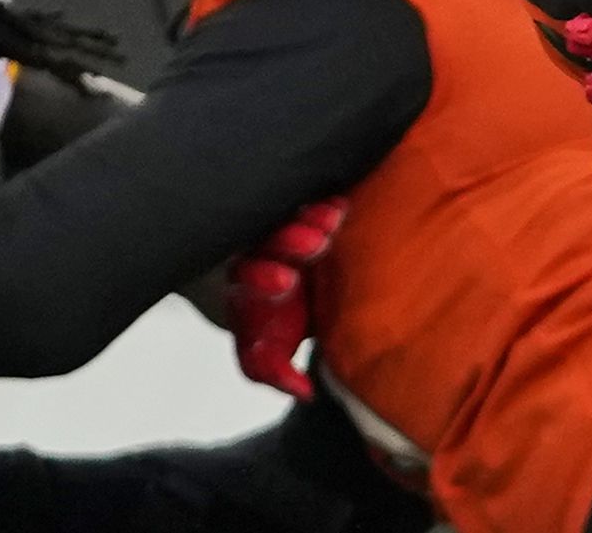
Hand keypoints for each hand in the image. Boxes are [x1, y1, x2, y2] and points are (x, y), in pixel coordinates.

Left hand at [227, 197, 345, 400]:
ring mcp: (283, 227)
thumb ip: (277, 373)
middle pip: (268, 239)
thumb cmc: (272, 325)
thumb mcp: (268, 355)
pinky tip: (345, 201)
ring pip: (290, 215)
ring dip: (312, 217)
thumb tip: (304, 391)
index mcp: (247, 284)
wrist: (290, 296)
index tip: (285, 282)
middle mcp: (260, 251)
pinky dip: (328, 200)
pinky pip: (312, 199)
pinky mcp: (305, 212)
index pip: (247, 275)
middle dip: (289, 241)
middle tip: (315, 243)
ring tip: (335, 217)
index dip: (263, 276)